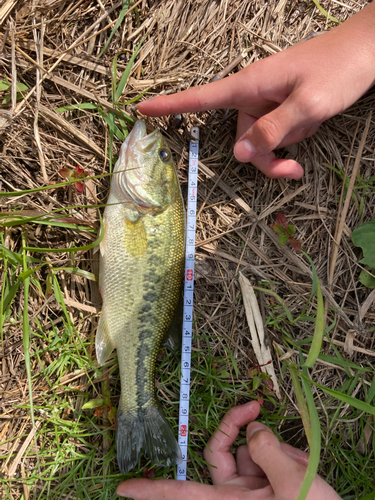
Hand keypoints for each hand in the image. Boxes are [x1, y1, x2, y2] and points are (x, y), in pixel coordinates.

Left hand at [117, 401, 340, 499]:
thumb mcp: (293, 483)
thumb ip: (267, 450)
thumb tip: (253, 427)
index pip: (180, 494)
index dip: (151, 491)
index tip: (123, 488)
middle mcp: (234, 496)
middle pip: (219, 451)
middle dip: (235, 427)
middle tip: (257, 404)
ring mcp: (250, 490)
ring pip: (246, 452)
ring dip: (270, 447)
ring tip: (298, 461)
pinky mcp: (265, 485)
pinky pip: (263, 457)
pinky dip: (279, 454)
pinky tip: (299, 462)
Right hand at [138, 3, 374, 178]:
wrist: (368, 50)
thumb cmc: (339, 69)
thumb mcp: (308, 104)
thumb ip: (272, 131)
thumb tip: (239, 154)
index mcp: (250, 85)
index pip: (201, 98)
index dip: (170, 105)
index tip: (141, 110)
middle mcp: (254, 95)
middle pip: (241, 138)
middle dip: (265, 158)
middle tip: (293, 169)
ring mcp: (268, 101)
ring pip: (261, 141)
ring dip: (283, 150)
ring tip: (312, 128)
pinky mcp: (282, 107)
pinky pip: (277, 133)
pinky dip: (293, 137)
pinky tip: (313, 121)